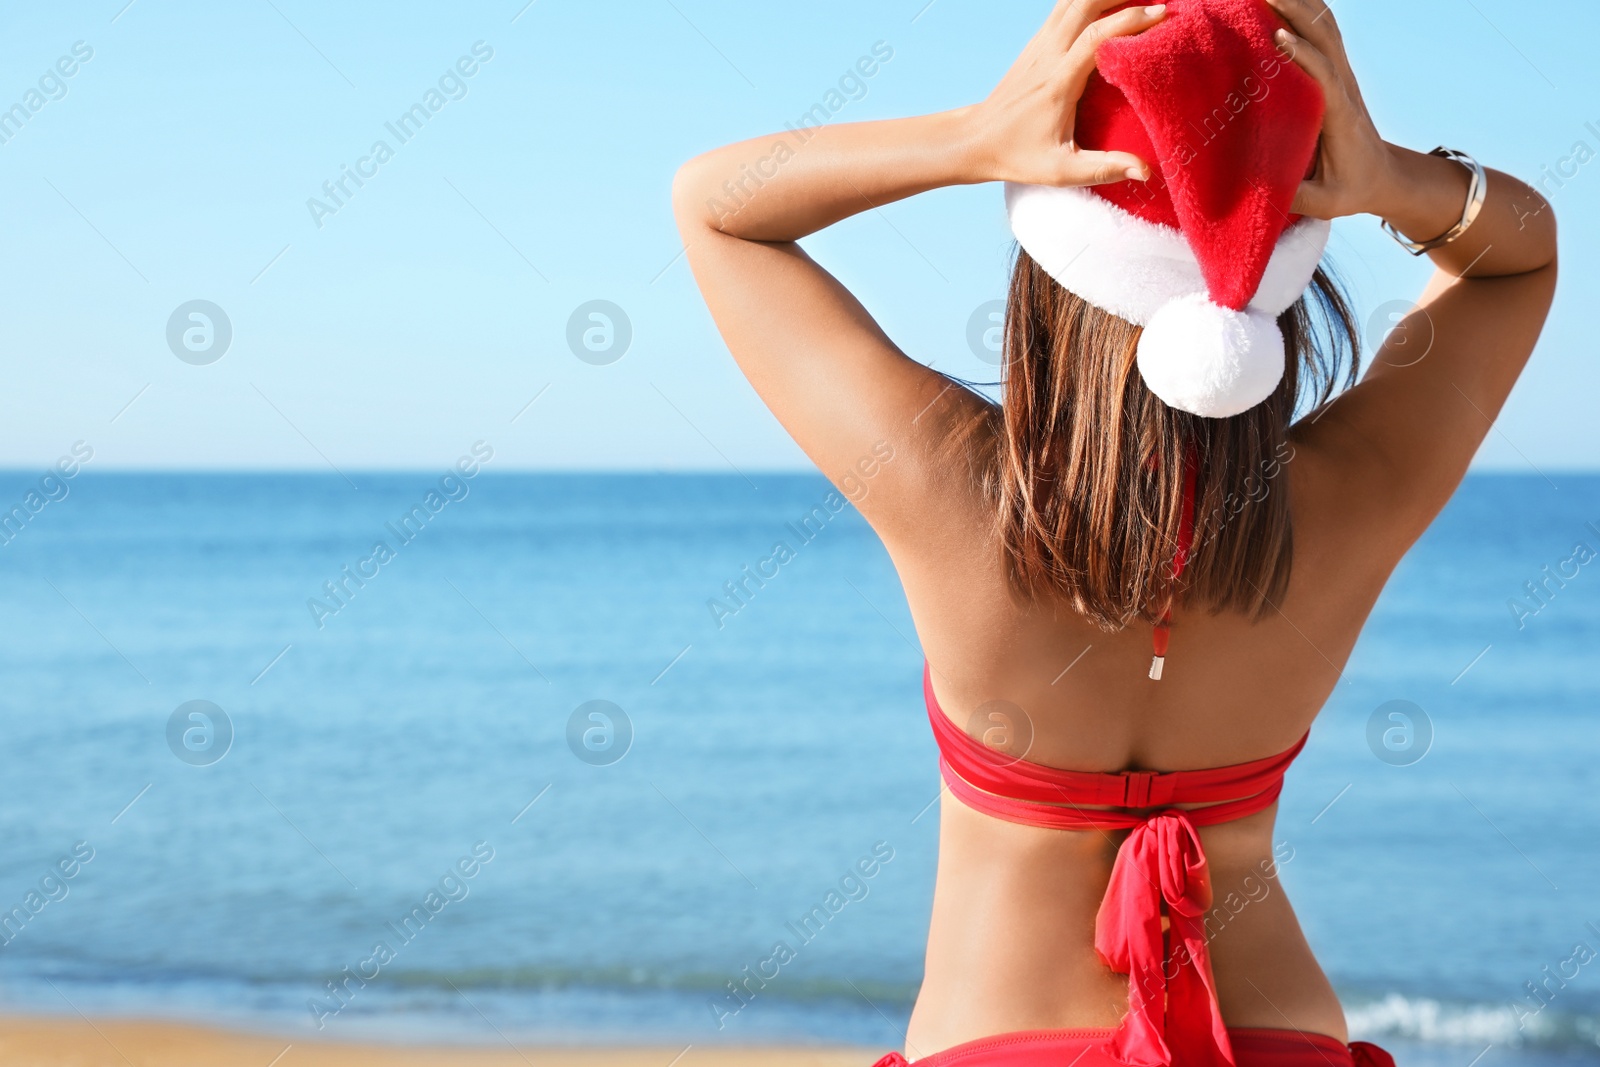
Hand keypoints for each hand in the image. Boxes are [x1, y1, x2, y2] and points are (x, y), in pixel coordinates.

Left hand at [969, 0, 1168, 186]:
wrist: (976, 140)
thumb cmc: (1017, 156)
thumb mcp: (1060, 171)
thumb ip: (1103, 169)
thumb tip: (1145, 172)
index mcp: (1058, 82)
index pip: (1096, 36)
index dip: (1130, 20)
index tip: (1163, 15)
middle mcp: (1048, 55)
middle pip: (1085, 2)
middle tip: (1158, 1)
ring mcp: (1040, 44)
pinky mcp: (1037, 43)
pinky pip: (1065, 7)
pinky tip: (1112, 4)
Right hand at [1265, 0, 1398, 218]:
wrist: (1384, 176)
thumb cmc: (1351, 189)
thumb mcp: (1325, 204)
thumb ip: (1294, 196)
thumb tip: (1255, 191)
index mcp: (1341, 115)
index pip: (1326, 75)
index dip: (1303, 55)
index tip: (1277, 37)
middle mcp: (1344, 85)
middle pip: (1325, 35)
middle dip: (1295, 9)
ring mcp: (1342, 74)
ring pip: (1325, 24)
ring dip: (1298, 1)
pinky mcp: (1336, 71)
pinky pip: (1322, 29)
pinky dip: (1303, 8)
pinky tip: (1279, 0)